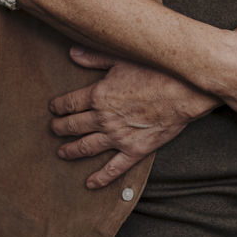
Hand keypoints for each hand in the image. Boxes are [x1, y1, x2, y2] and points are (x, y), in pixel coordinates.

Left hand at [49, 48, 214, 188]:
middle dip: (60, 128)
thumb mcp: (122, 58)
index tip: (53, 108)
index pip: (70, 103)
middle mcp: (104, 119)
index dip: (58, 106)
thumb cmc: (156, 70)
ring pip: (86, 147)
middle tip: (53, 129)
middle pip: (74, 126)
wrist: (184, 91)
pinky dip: (100, 178)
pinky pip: (113, 168)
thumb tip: (72, 53)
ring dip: (71, 151)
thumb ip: (95, 58)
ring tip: (61, 152)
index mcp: (98, 95)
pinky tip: (90, 183)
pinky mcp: (134, 150)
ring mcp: (118, 137)